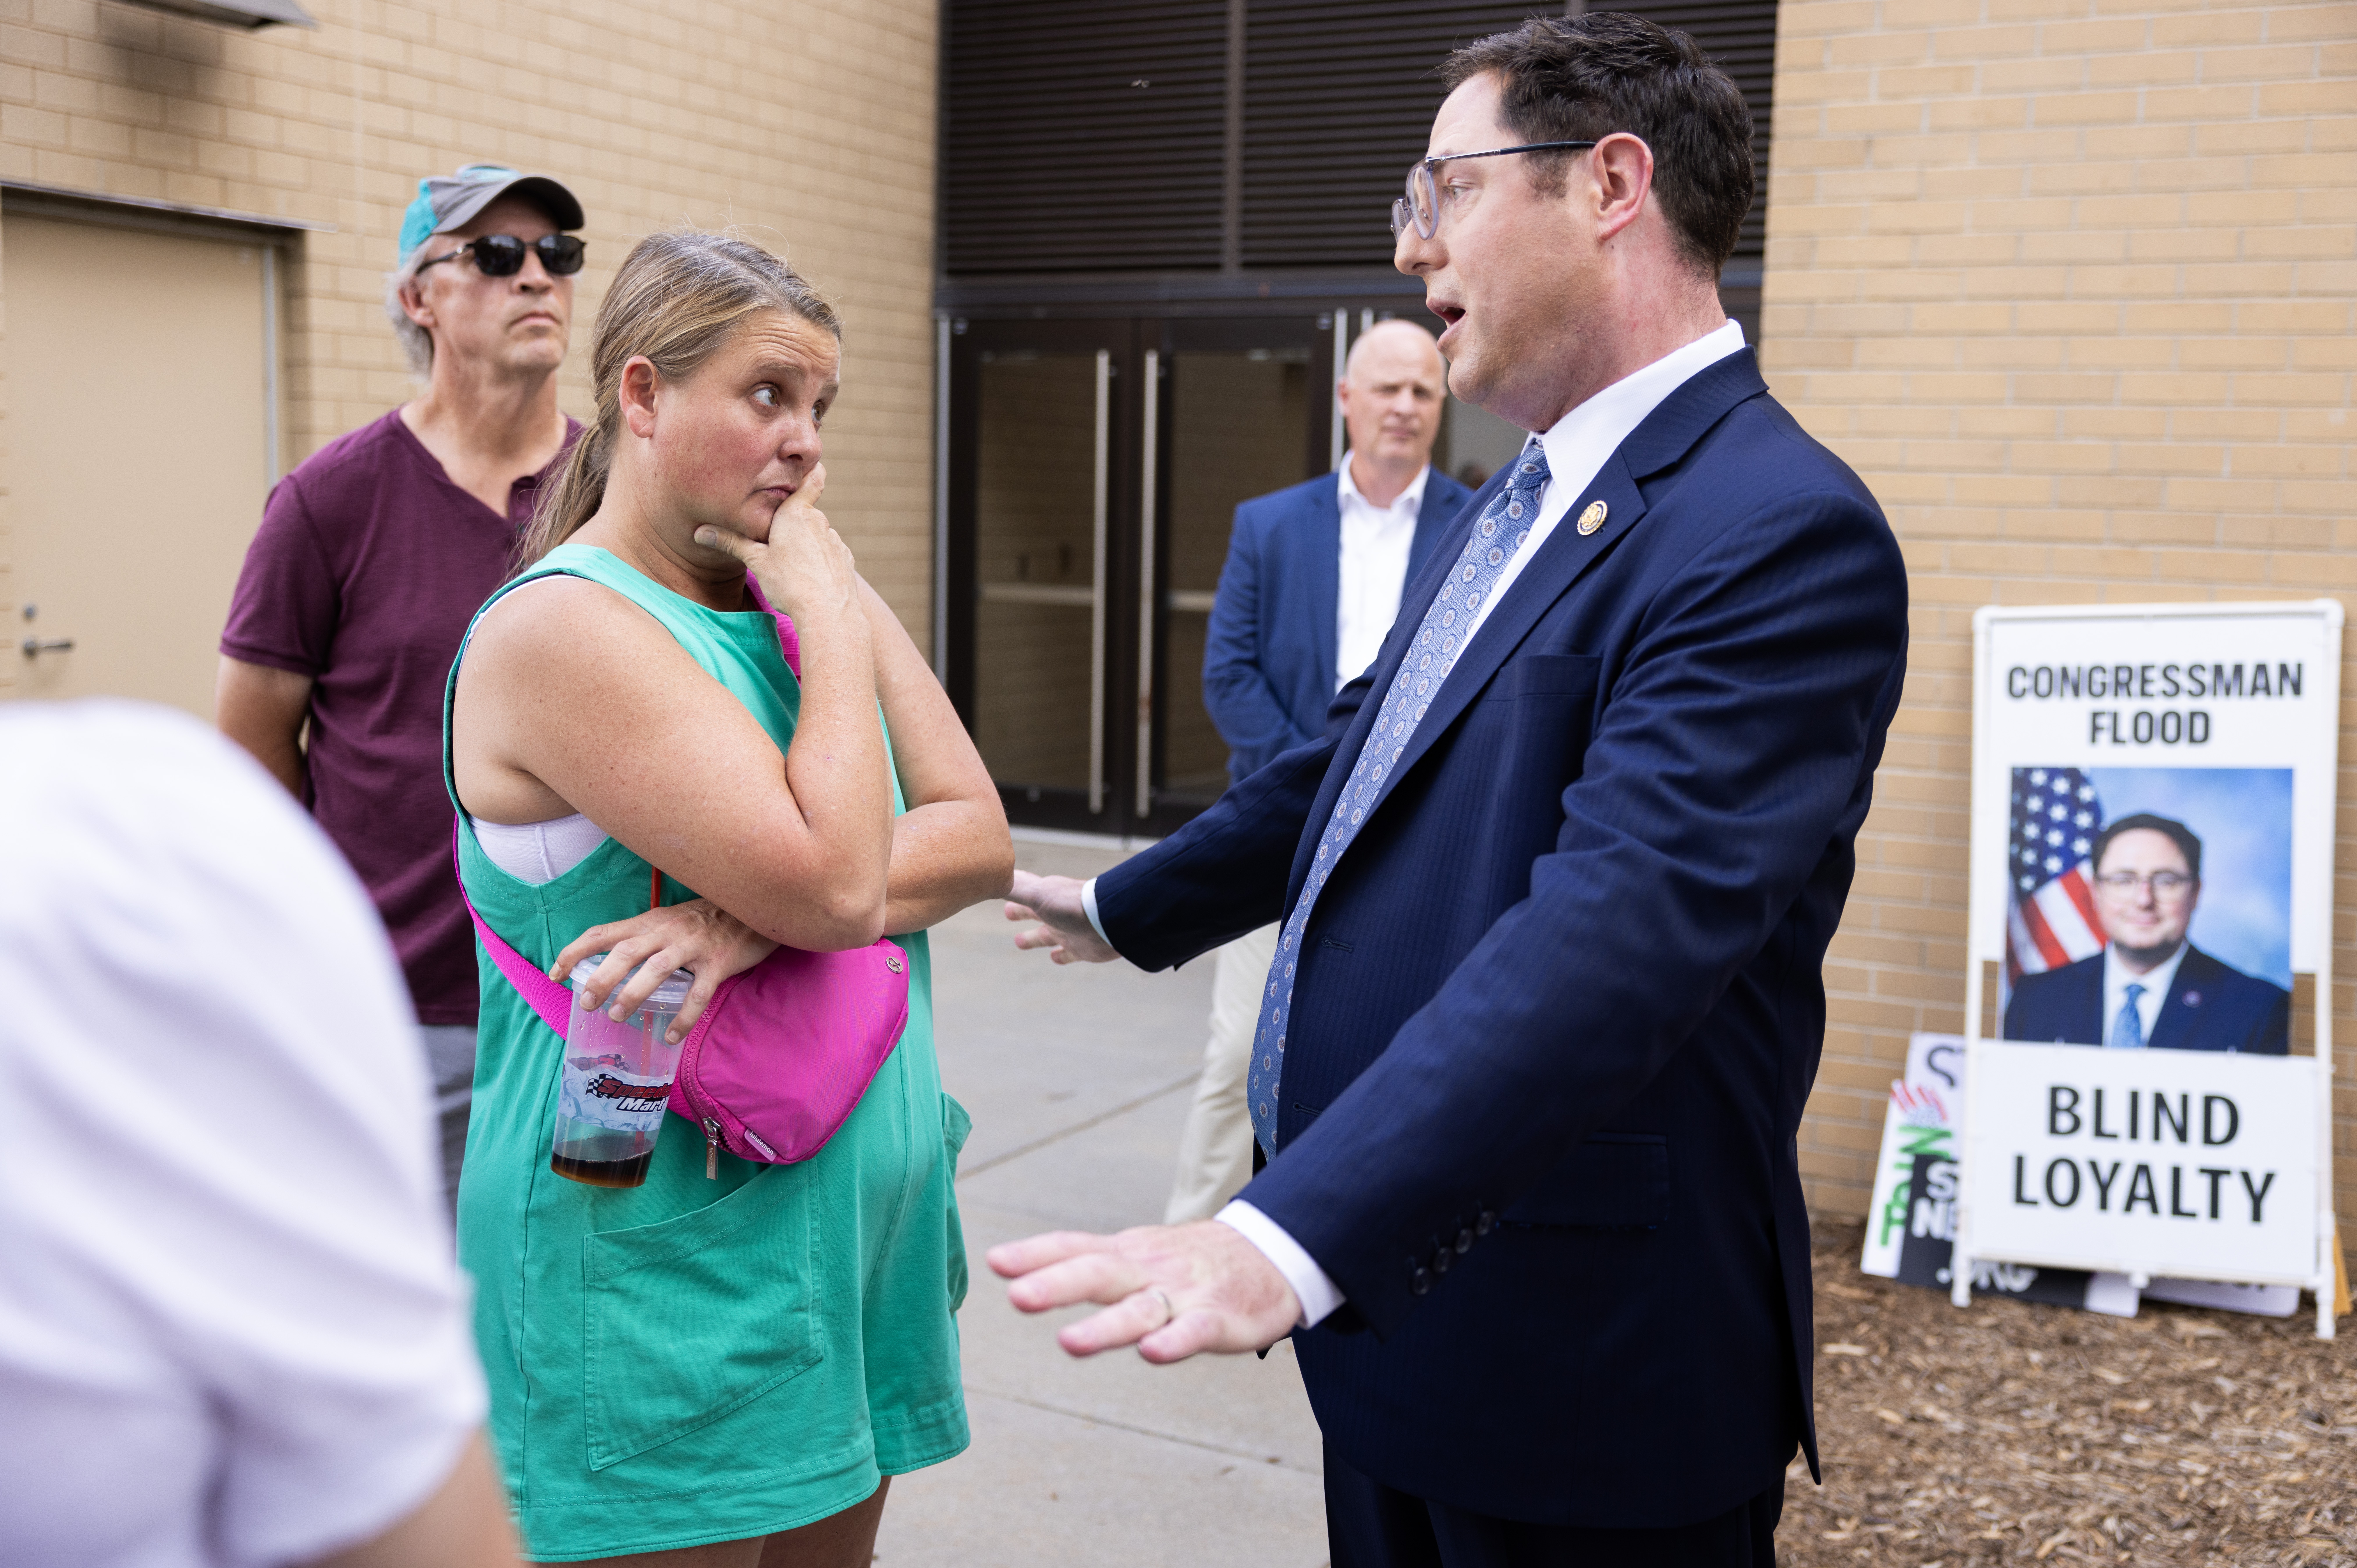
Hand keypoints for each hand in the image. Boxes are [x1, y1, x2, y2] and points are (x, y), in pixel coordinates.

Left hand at [551, 898, 778, 1041]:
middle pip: (625, 951)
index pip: (602, 933)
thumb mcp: (669, 920)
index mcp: (650, 921)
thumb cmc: (707, 919)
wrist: (754, 906)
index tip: (554, 972)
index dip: (574, 951)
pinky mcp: (718, 963)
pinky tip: (671, 1036)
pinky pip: (698, 995)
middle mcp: (667, 931)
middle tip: (586, 1002)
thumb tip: (612, 966)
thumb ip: (644, 937)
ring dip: (633, 994)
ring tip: (617, 1016)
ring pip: (656, 970)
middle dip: (600, 976)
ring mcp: (693, 947)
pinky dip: (683, 1018)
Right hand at [695, 462, 857, 622]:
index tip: (812, 466)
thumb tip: (700, 533)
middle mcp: (819, 522)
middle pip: (804, 514)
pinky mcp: (845, 560)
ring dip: (805, 544)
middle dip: (791, 524)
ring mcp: (835, 541)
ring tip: (791, 567)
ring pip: (816, 535)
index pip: (811, 481)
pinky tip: (809, 577)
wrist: (828, 612)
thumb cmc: (789, 583)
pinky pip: (828, 553)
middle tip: (774, 542)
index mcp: (796, 513)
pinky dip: (819, 560)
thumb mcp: (755, 561)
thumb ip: (730, 543)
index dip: (812, 472)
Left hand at [986, 1221, 1301, 1360]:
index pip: (1075, 1246)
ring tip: (1069, 1342)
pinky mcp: (1219, 1317)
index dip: (1036, 1253)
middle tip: (1017, 1296)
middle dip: (1057, 1284)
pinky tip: (1153, 1353)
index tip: (995, 1261)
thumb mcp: (1136, 1253)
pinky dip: (1174, 1342)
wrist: (1271, 1254)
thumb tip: (1019, 1273)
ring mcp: (1184, 1293)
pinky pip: (1194, 1331)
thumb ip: (1085, 1261)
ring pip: (1140, 1309)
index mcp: (1127, 1253)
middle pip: (1099, 1273)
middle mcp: (1149, 1268)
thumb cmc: (1191, 1260)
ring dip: (1105, 1327)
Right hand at [1003, 869, 1119, 963]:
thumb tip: (989, 878)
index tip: (998, 890)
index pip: (1023, 892)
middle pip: (1034, 913)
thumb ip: (1014, 888)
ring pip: (1047, 935)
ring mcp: (1070, 930)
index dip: (1011, 892)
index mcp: (1046, 896)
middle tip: (1008, 914)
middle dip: (1021, 913)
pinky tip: (1054, 957)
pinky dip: (1060, 956)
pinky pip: (1068, 954)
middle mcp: (1057, 912)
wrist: (1109, 922)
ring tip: (1020, 942)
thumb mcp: (1036, 894)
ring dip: (1034, 938)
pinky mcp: (1082, 949)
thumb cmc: (1071, 904)